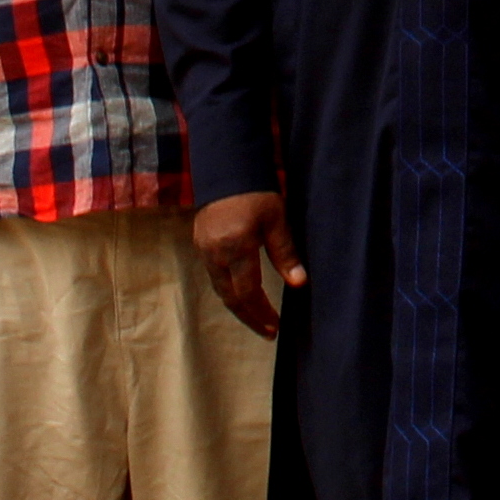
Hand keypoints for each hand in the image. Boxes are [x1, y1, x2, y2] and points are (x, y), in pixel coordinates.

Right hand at [194, 191, 303, 338]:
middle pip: (230, 297)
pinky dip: (229, 290)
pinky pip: (214, 276)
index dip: (261, 313)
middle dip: (250, 317)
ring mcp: (204, 249)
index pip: (247, 292)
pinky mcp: (200, 243)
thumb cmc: (256, 192)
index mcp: (236, 247)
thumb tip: (299, 284)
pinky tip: (242, 294)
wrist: (226, 168)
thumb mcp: (277, 220)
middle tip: (268, 331)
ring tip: (257, 318)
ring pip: (220, 289)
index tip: (276, 327)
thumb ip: (286, 253)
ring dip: (239, 306)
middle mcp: (215, 253)